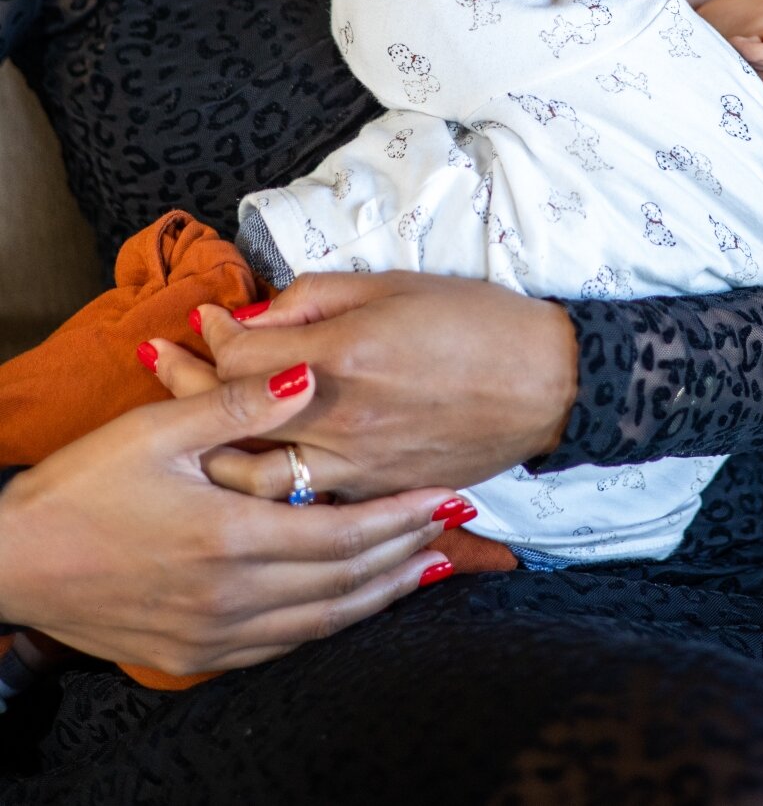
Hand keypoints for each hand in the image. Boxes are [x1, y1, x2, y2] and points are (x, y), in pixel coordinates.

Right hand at [0, 364, 461, 674]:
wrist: (13, 560)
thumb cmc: (80, 488)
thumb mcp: (156, 428)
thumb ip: (239, 401)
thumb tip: (307, 372)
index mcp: (230, 537)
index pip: (343, 532)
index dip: (402, 517)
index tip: (447, 498)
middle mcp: (232, 597)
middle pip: (346, 581)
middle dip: (406, 554)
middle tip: (455, 531)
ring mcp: (214, 634)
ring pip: (322, 621)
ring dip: (379, 594)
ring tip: (425, 568)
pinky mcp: (194, 654)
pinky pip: (283, 645)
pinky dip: (328, 622)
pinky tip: (348, 603)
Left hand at [153, 271, 577, 502]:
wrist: (543, 384)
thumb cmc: (473, 321)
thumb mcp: (392, 285)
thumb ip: (316, 296)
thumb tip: (256, 312)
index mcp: (343, 354)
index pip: (242, 354)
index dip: (212, 335)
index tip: (202, 321)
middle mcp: (339, 418)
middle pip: (232, 418)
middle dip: (187, 390)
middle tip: (164, 364)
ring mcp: (354, 466)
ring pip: (254, 479)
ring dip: (212, 453)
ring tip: (185, 432)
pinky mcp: (373, 494)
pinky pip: (301, 503)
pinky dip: (264, 491)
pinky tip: (245, 472)